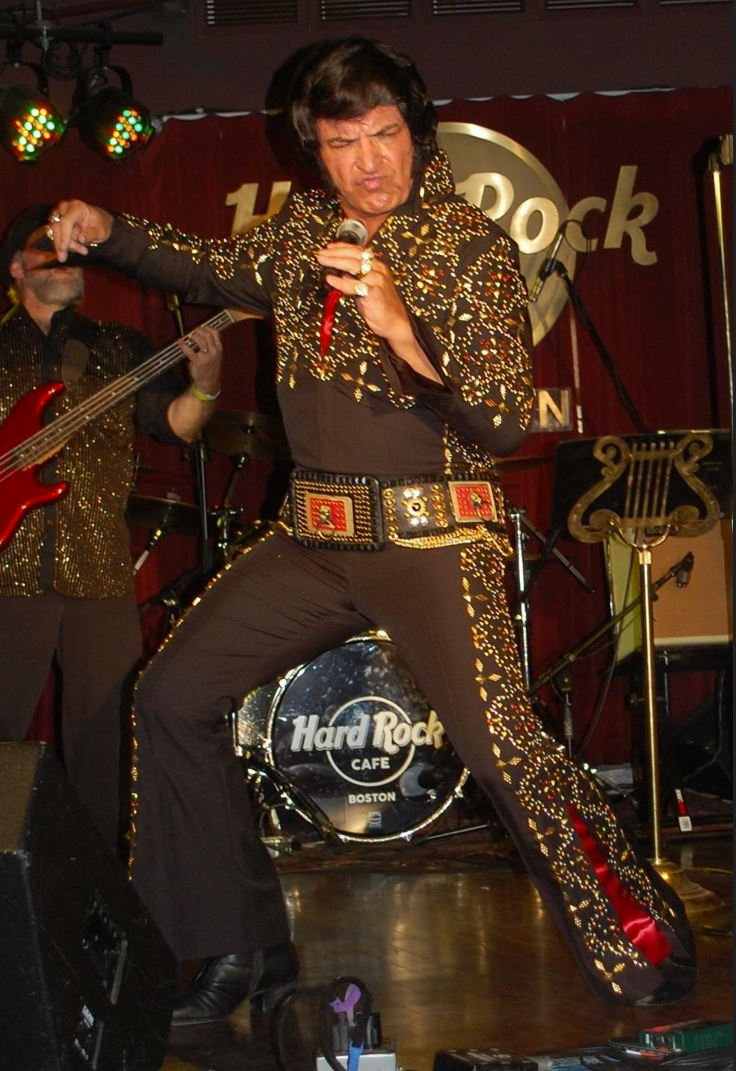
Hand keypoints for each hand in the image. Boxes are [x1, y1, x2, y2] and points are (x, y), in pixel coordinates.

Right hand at [45, 200, 113, 260]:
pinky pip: (56, 236)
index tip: (64, 248)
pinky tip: (77, 249)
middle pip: (58, 227)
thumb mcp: (101, 231)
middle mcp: (66, 209)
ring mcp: (60, 215)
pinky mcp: (58, 223)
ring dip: (67, 246)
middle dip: (68, 243)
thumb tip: (80, 239)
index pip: (66, 221)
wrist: (99, 222)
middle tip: (84, 252)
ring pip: (56, 233)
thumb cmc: (101, 225)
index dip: (64, 235)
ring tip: (84, 251)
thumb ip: (91, 234)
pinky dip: (64, 246)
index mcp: (77, 207)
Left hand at [178, 324, 222, 397]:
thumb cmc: (211, 369)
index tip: (201, 327)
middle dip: (198, 330)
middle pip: (207, 335)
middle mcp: (214, 351)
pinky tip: (180, 342)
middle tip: (193, 331)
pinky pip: (189, 351)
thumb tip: (202, 334)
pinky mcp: (198, 362)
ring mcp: (207, 357)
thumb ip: (212, 346)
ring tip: (189, 336)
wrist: (210, 383)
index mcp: (219, 349)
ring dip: (193, 336)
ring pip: (200, 341)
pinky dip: (183, 345)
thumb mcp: (216, 356)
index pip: (215, 333)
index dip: (207, 327)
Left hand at [314, 241, 440, 382]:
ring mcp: (377, 280)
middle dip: (335, 253)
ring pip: (354, 266)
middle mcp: (379, 269)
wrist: (395, 323)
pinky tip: (330, 280)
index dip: (342, 247)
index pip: (358, 251)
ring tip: (322, 261)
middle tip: (320, 254)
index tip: (328, 247)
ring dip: (335, 262)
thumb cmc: (380, 306)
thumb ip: (355, 278)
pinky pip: (355, 286)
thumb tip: (339, 272)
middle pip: (354, 256)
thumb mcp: (367, 287)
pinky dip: (341, 282)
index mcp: (378, 266)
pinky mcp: (375, 293)